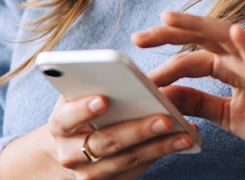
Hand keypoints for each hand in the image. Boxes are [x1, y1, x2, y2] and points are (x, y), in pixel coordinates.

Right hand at [0, 93, 194, 179]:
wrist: (71, 148)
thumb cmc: (81, 112)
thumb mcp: (78, 95)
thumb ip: (93, 84)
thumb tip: (126, 74)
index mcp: (60, 125)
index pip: (67, 118)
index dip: (83, 109)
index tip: (104, 99)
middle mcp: (70, 154)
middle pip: (106, 142)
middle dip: (138, 130)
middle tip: (165, 119)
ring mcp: (89, 174)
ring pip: (127, 160)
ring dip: (158, 147)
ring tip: (184, 135)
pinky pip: (136, 171)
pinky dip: (159, 155)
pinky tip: (180, 142)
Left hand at [130, 10, 244, 157]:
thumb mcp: (229, 115)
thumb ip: (200, 103)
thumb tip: (166, 97)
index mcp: (230, 67)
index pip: (191, 56)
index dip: (164, 60)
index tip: (136, 65)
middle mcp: (242, 57)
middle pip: (200, 38)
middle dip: (169, 34)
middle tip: (137, 37)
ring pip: (225, 36)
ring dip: (197, 25)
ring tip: (170, 18)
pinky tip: (235, 32)